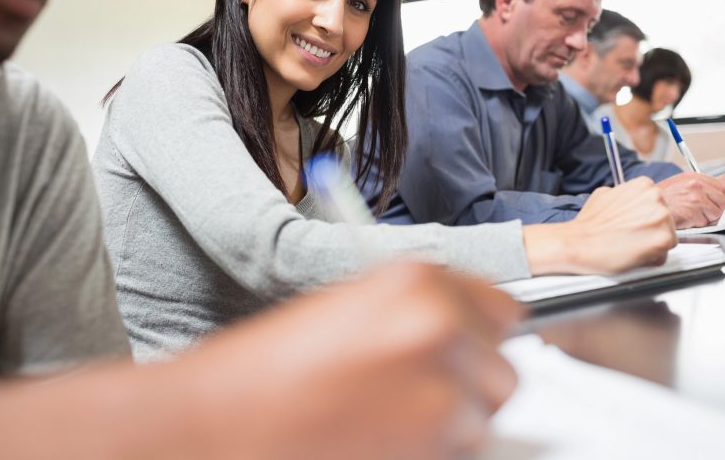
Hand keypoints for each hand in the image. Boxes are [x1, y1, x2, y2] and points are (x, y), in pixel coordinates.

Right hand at [196, 262, 522, 459]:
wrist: (222, 425)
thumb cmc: (267, 370)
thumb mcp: (350, 309)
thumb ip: (417, 312)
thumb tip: (467, 333)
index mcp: (417, 281)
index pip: (502, 308)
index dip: (479, 333)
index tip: (466, 347)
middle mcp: (439, 327)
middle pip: (502, 369)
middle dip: (468, 385)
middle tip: (415, 394)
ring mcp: (441, 392)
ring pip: (482, 418)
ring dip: (450, 426)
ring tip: (386, 422)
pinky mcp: (435, 449)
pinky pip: (461, 454)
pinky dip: (432, 454)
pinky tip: (381, 444)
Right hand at [524, 177, 675, 274]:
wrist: (578, 242)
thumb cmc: (588, 224)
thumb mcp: (604, 195)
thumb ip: (624, 197)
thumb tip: (629, 204)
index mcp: (644, 185)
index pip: (657, 205)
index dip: (644, 219)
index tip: (633, 226)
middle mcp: (657, 197)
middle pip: (665, 220)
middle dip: (650, 231)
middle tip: (629, 238)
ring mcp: (662, 217)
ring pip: (667, 237)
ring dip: (651, 244)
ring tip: (629, 246)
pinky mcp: (663, 239)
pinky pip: (664, 254)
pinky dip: (651, 259)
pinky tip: (632, 255)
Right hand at [658, 172, 724, 228]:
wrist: (647, 207)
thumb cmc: (662, 199)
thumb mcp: (679, 184)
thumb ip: (698, 186)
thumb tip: (715, 195)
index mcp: (693, 177)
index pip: (721, 187)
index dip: (718, 198)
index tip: (713, 203)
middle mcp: (695, 185)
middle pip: (722, 200)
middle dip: (714, 208)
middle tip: (701, 211)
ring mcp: (695, 198)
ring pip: (716, 213)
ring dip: (705, 217)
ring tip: (690, 214)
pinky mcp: (692, 212)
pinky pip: (704, 222)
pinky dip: (696, 224)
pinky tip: (684, 219)